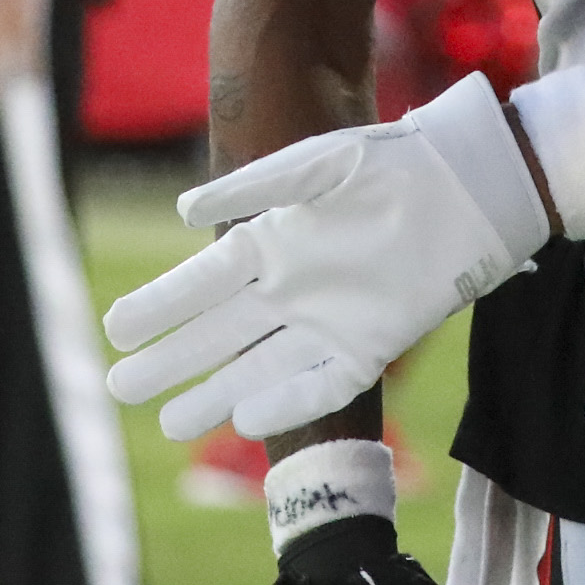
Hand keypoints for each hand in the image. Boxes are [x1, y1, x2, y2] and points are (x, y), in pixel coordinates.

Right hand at [103, 72, 549, 438]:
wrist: (469, 186)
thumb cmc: (393, 163)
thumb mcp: (319, 164)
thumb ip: (255, 186)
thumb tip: (185, 210)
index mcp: (275, 241)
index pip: (203, 282)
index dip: (160, 306)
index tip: (115, 328)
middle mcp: (294, 289)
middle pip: (220, 334)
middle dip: (171, 361)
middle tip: (118, 388)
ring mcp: (331, 321)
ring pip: (259, 368)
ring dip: (214, 393)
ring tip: (168, 421)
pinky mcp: (373, 346)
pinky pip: (322, 384)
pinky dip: (286, 401)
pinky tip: (246, 418)